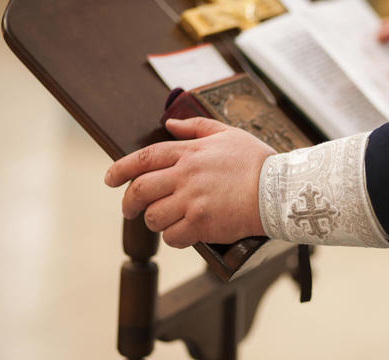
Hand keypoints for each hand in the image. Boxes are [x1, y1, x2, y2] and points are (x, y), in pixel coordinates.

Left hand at [104, 117, 275, 247]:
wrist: (279, 189)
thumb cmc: (256, 162)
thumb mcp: (228, 134)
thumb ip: (196, 127)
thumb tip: (169, 123)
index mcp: (189, 153)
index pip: (143, 159)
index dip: (120, 169)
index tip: (109, 179)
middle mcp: (186, 176)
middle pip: (140, 190)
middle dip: (128, 203)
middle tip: (129, 210)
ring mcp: (192, 201)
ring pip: (153, 217)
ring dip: (155, 222)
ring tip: (166, 222)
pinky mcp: (202, 224)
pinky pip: (173, 236)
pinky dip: (174, 238)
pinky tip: (184, 234)